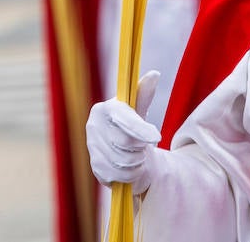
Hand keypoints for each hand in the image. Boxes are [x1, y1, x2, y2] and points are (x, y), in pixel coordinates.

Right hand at [87, 71, 162, 189]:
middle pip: (125, 141)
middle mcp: (93, 127)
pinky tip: (131, 167)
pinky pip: (119, 175)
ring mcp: (92, 148)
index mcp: (103, 109)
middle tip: (145, 145)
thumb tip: (154, 74)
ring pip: (124, 160)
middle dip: (141, 146)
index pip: (123, 119)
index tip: (157, 137)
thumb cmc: (135, 128)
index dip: (140, 129)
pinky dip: (131, 173)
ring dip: (138, 160)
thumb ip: (144, 95)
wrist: (129, 154)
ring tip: (139, 155)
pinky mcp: (95, 168)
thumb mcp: (140, 112)